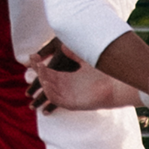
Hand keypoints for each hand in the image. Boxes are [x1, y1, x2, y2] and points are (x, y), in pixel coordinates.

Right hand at [28, 52, 143, 111]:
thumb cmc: (103, 74)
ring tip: (40, 69)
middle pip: (46, 80)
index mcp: (67, 78)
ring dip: (43, 80)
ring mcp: (67, 96)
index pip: (48, 72)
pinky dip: (50, 91)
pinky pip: (57, 99)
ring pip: (49, 90)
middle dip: (38, 72)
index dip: (39, 65)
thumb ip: (74, 53)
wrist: (116, 85)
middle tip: (33, 62)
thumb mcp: (85, 60)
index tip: (32, 56)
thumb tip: (63, 44)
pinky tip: (47, 82)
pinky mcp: (72, 104)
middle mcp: (65, 88)